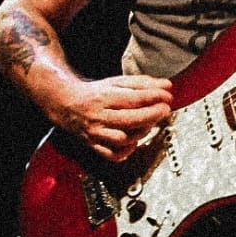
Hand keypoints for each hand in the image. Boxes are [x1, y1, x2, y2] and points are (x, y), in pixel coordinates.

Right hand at [50, 74, 172, 161]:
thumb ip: (143, 83)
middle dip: (152, 115)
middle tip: (164, 109)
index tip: (167, 96)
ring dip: (141, 132)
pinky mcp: (94, 145)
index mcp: (104, 98)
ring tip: (150, 123)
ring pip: (122, 138)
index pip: (133, 98)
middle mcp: (99, 116)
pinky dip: (126, 150)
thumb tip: (167, 86)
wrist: (68, 105)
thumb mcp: (118, 82)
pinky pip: (112, 154)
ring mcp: (96, 133)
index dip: (154, 97)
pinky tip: (135, 141)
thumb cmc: (97, 94)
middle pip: (129, 119)